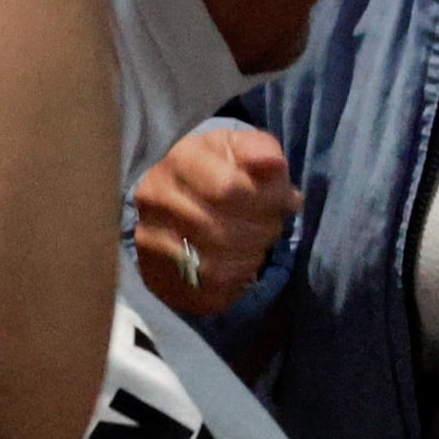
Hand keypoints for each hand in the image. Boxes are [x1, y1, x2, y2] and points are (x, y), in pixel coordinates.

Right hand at [133, 124, 295, 312]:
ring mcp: (151, 241)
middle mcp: (155, 199)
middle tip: (272, 224)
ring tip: (256, 242)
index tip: (287, 200)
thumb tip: (273, 163)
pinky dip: (236, 280)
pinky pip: (210, 291)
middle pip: (225, 230)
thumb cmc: (217, 168)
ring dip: (251, 257)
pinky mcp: (157, 277)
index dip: (270, 200)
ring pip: (217, 266)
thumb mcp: (238, 146)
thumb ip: (260, 149)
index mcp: (179, 160)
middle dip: (264, 230)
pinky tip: (240, 263)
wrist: (173, 200)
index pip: (229, 188)